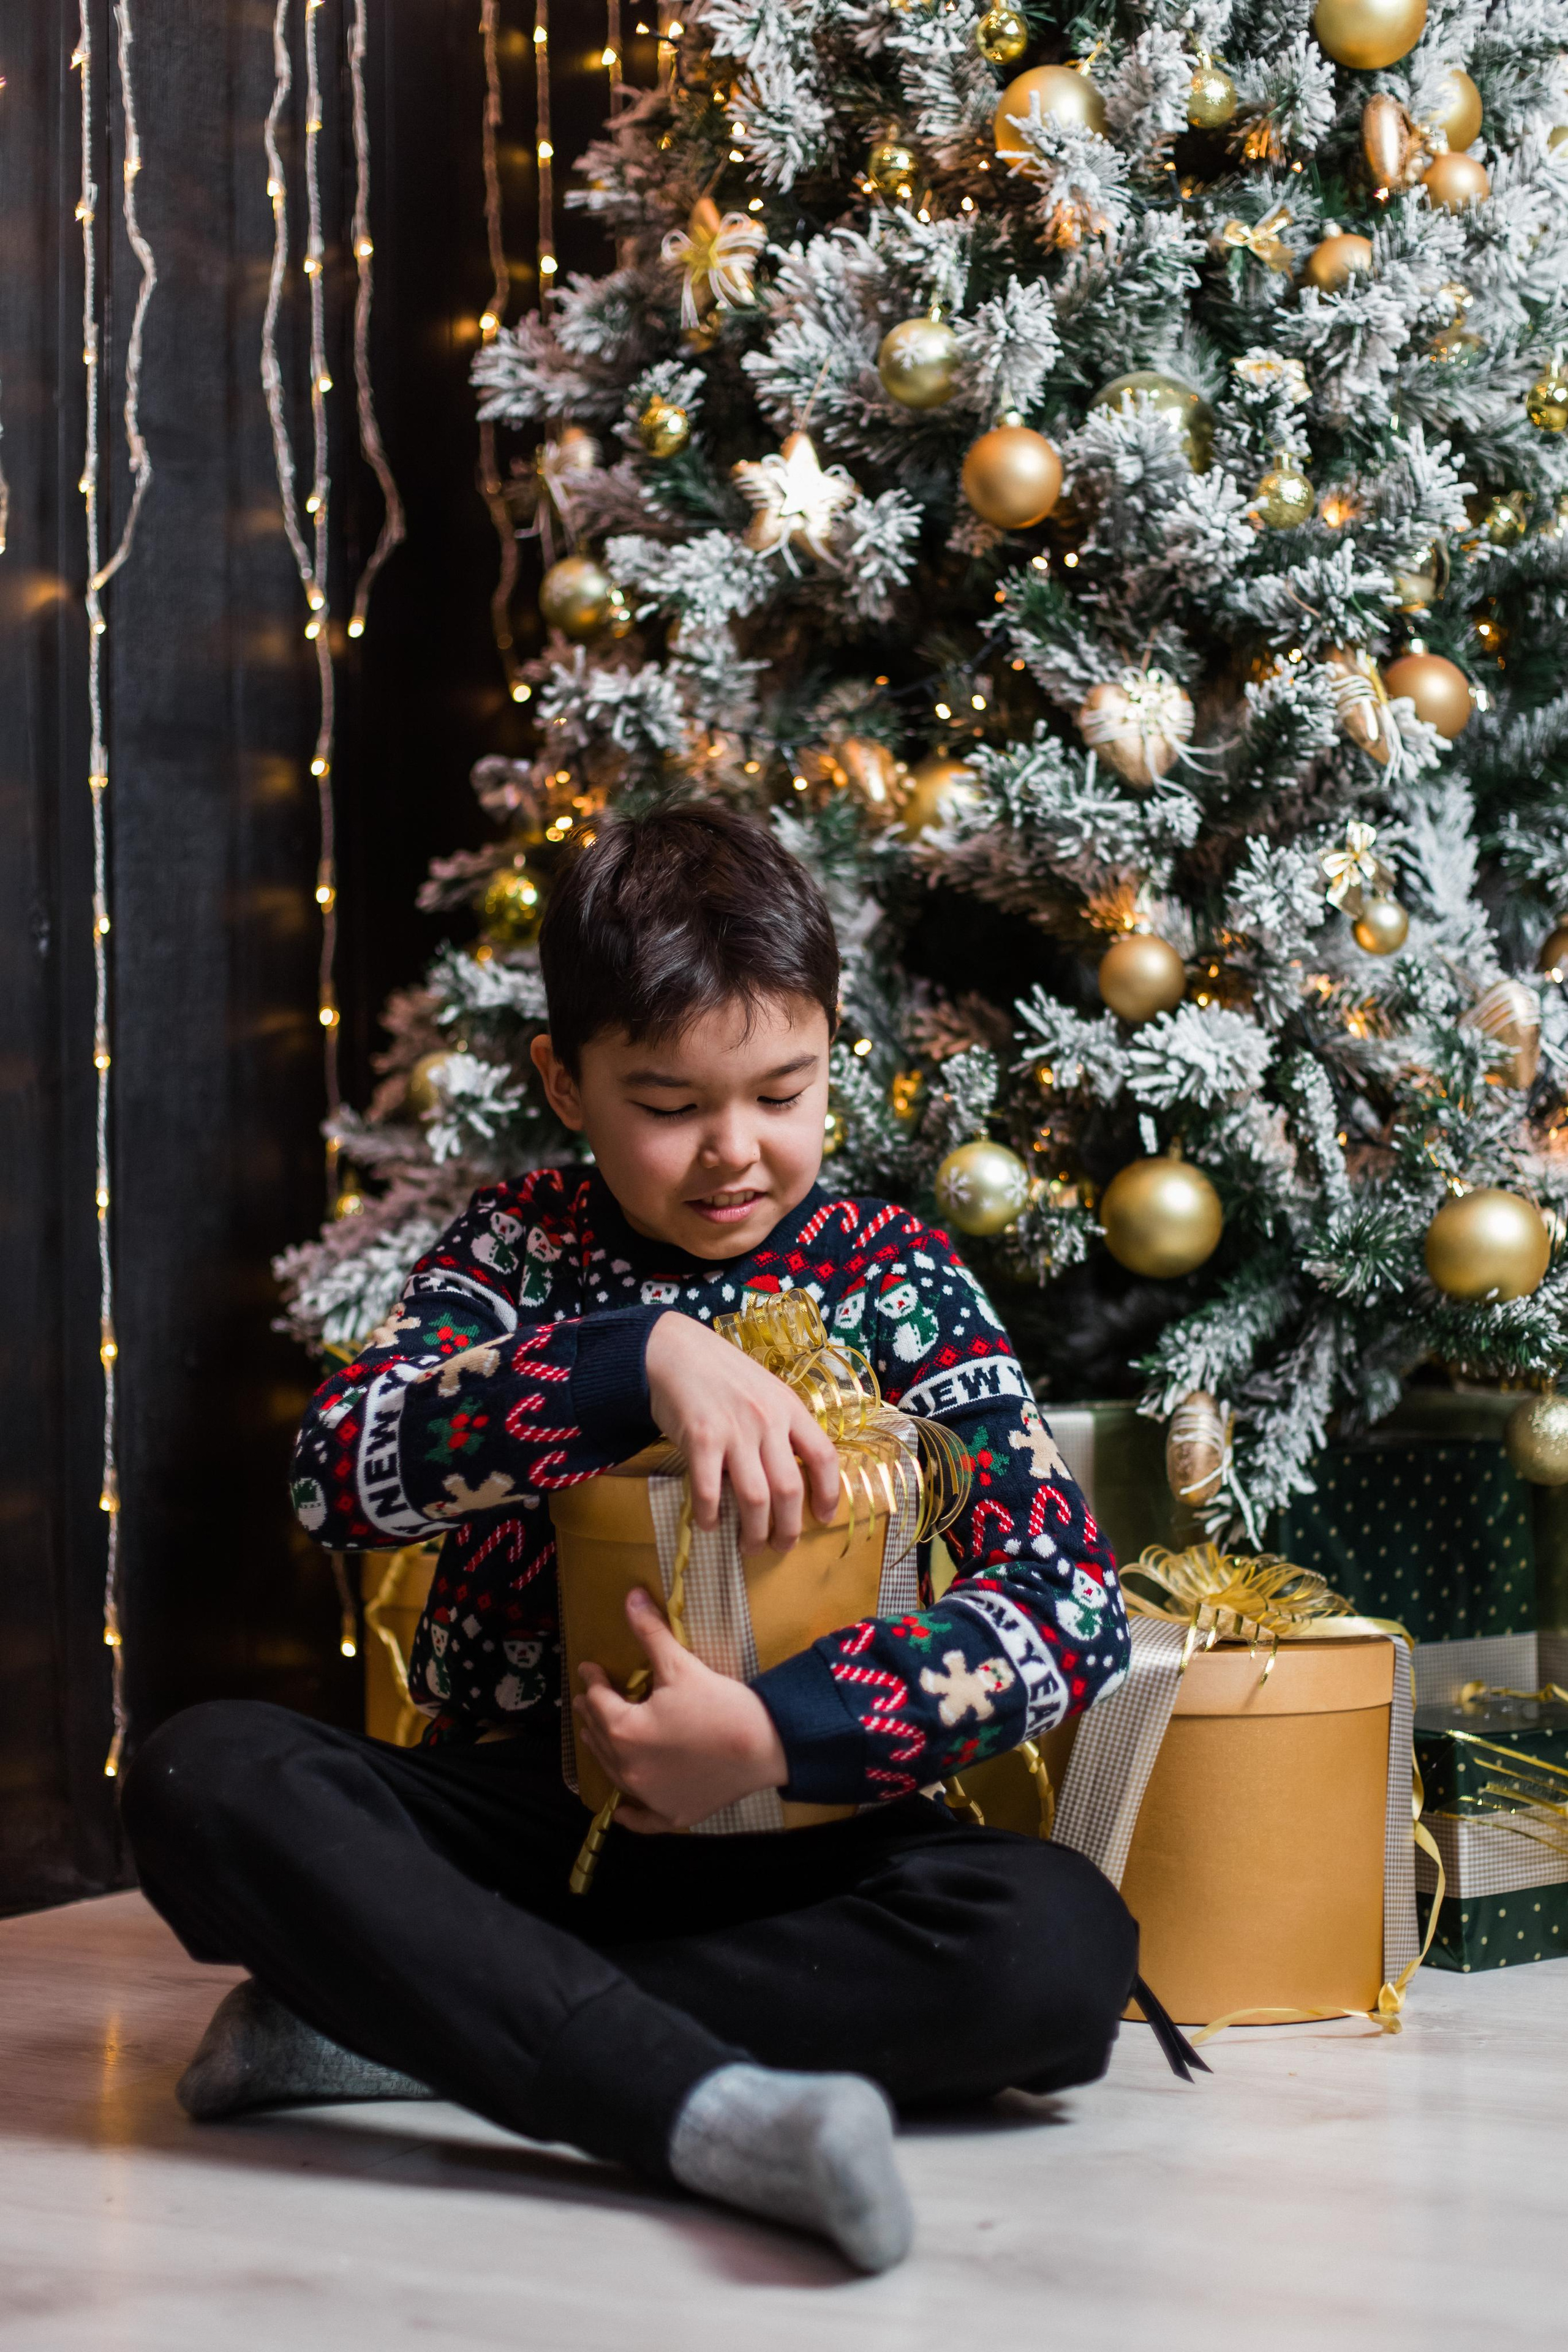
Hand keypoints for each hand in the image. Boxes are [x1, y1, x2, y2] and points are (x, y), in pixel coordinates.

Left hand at [575, 1587, 788, 1831]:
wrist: (766, 1745)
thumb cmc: (721, 1705)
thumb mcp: (680, 1665)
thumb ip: (650, 1632)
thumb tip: (630, 1595)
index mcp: (625, 1731)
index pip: (598, 1701)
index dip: (593, 1681)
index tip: (590, 1669)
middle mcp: (629, 1769)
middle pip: (600, 1738)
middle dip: (593, 1714)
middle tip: (590, 1698)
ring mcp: (649, 1796)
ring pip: (613, 1773)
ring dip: (604, 1751)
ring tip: (598, 1736)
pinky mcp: (672, 1813)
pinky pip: (641, 1818)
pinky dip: (631, 1812)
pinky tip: (623, 1810)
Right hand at [645, 1311, 840, 1552]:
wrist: (675, 1350)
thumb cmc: (722, 1374)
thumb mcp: (766, 1390)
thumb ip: (781, 1426)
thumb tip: (792, 1474)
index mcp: (790, 1408)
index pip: (824, 1456)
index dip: (830, 1493)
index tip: (825, 1517)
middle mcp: (767, 1421)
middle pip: (790, 1489)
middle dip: (788, 1529)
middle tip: (781, 1547)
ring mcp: (735, 1431)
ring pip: (755, 1498)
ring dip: (754, 1533)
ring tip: (749, 1547)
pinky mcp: (701, 1439)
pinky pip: (709, 1491)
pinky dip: (711, 1515)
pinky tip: (710, 1524)